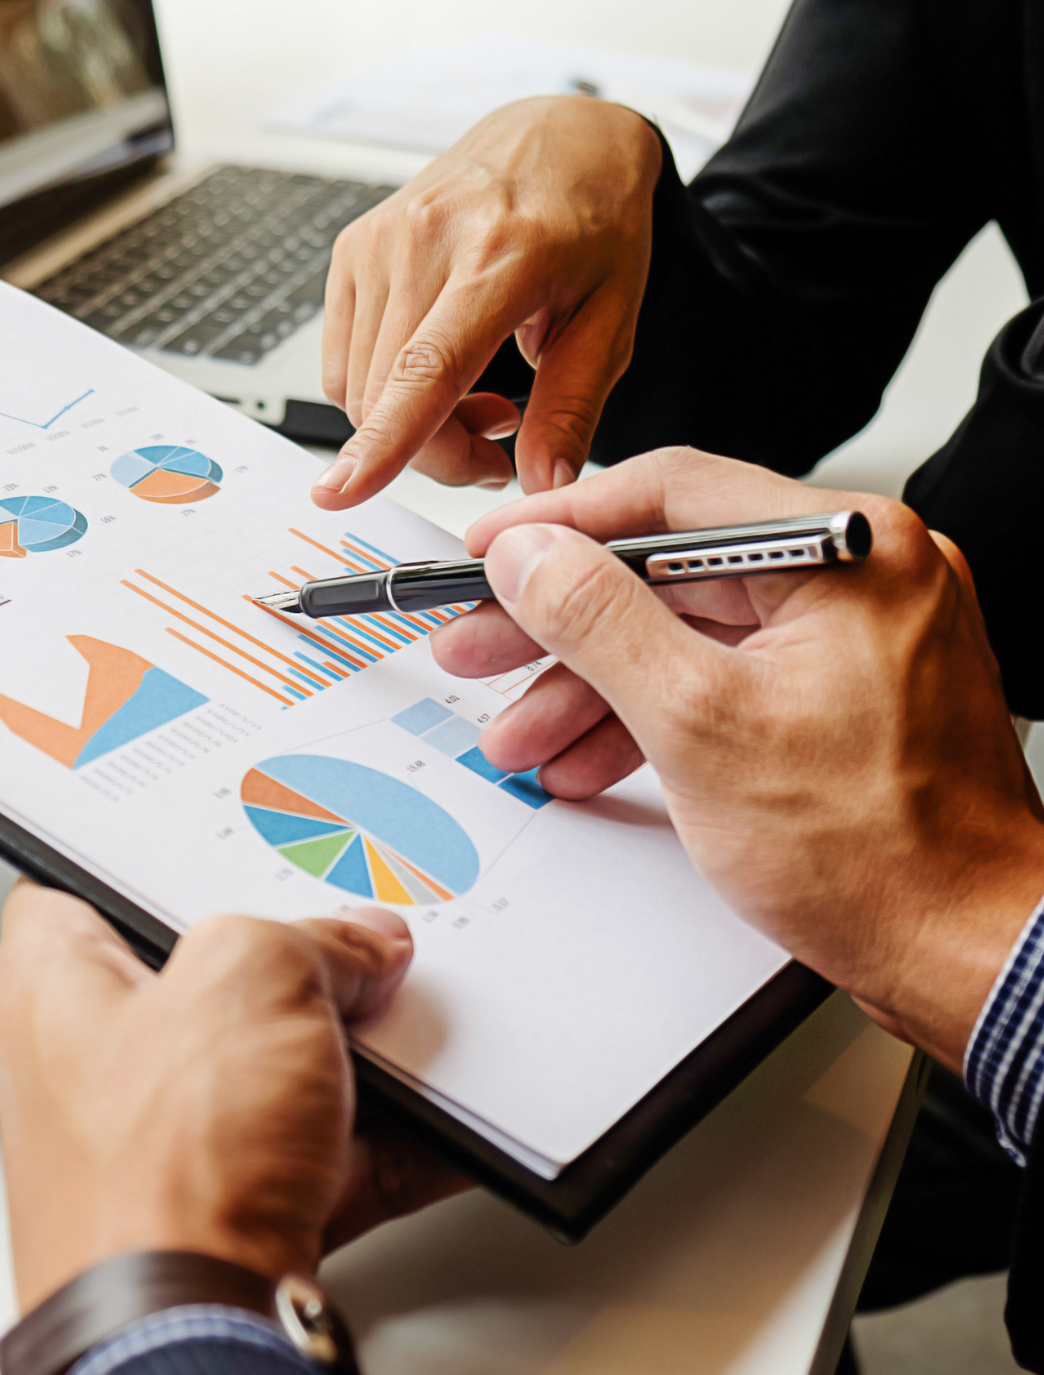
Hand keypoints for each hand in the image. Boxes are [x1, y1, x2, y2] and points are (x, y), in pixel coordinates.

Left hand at [0, 884, 452, 1311]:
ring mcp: (159, 1146)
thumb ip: (315, 937)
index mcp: (53, 983)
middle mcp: (91, 1065)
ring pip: (266, 1070)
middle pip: (205, 980)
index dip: (168, 861)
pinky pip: (309, 1153)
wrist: (189, 1337)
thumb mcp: (255, 974)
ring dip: (343, 1057)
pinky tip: (427, 1123)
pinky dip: (370, 1141)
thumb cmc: (160, 1172)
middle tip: (349, 950)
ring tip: (399, 1037)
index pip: (93, 883)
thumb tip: (360, 949)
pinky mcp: (221, 1214)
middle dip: (291, 968)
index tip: (239, 848)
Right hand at [314, 96, 659, 508]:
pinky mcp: (352, 249)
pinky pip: (343, 361)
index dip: (383, 439)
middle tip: (497, 443)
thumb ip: (572, 407)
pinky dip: (382, 392)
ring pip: (359, 387)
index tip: (342, 491)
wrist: (559, 135)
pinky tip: (436, 371)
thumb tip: (542, 484)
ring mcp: (379, 240)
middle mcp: (425, 239)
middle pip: (387, 395)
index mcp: (500, 255)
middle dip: (435, 452)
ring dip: (410, 423)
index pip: (425, 366)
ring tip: (478, 398)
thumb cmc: (591, 219)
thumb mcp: (612, 317)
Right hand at [431, 447, 1043, 1072]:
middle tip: (481, 639)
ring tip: (520, 727)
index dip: (559, 522)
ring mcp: (852, 638)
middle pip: (669, 570)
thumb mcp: (699, 723)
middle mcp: (860, 577)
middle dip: (560, 621)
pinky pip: (720, 679)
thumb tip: (529, 555)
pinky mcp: (839, 695)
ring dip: (592, 683)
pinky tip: (587, 756)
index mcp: (850, 550)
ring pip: (686, 633)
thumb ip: (598, 621)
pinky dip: (649, 715)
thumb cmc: (884, 855)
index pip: (672, 493)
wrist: (970, 957)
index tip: (491, 549)